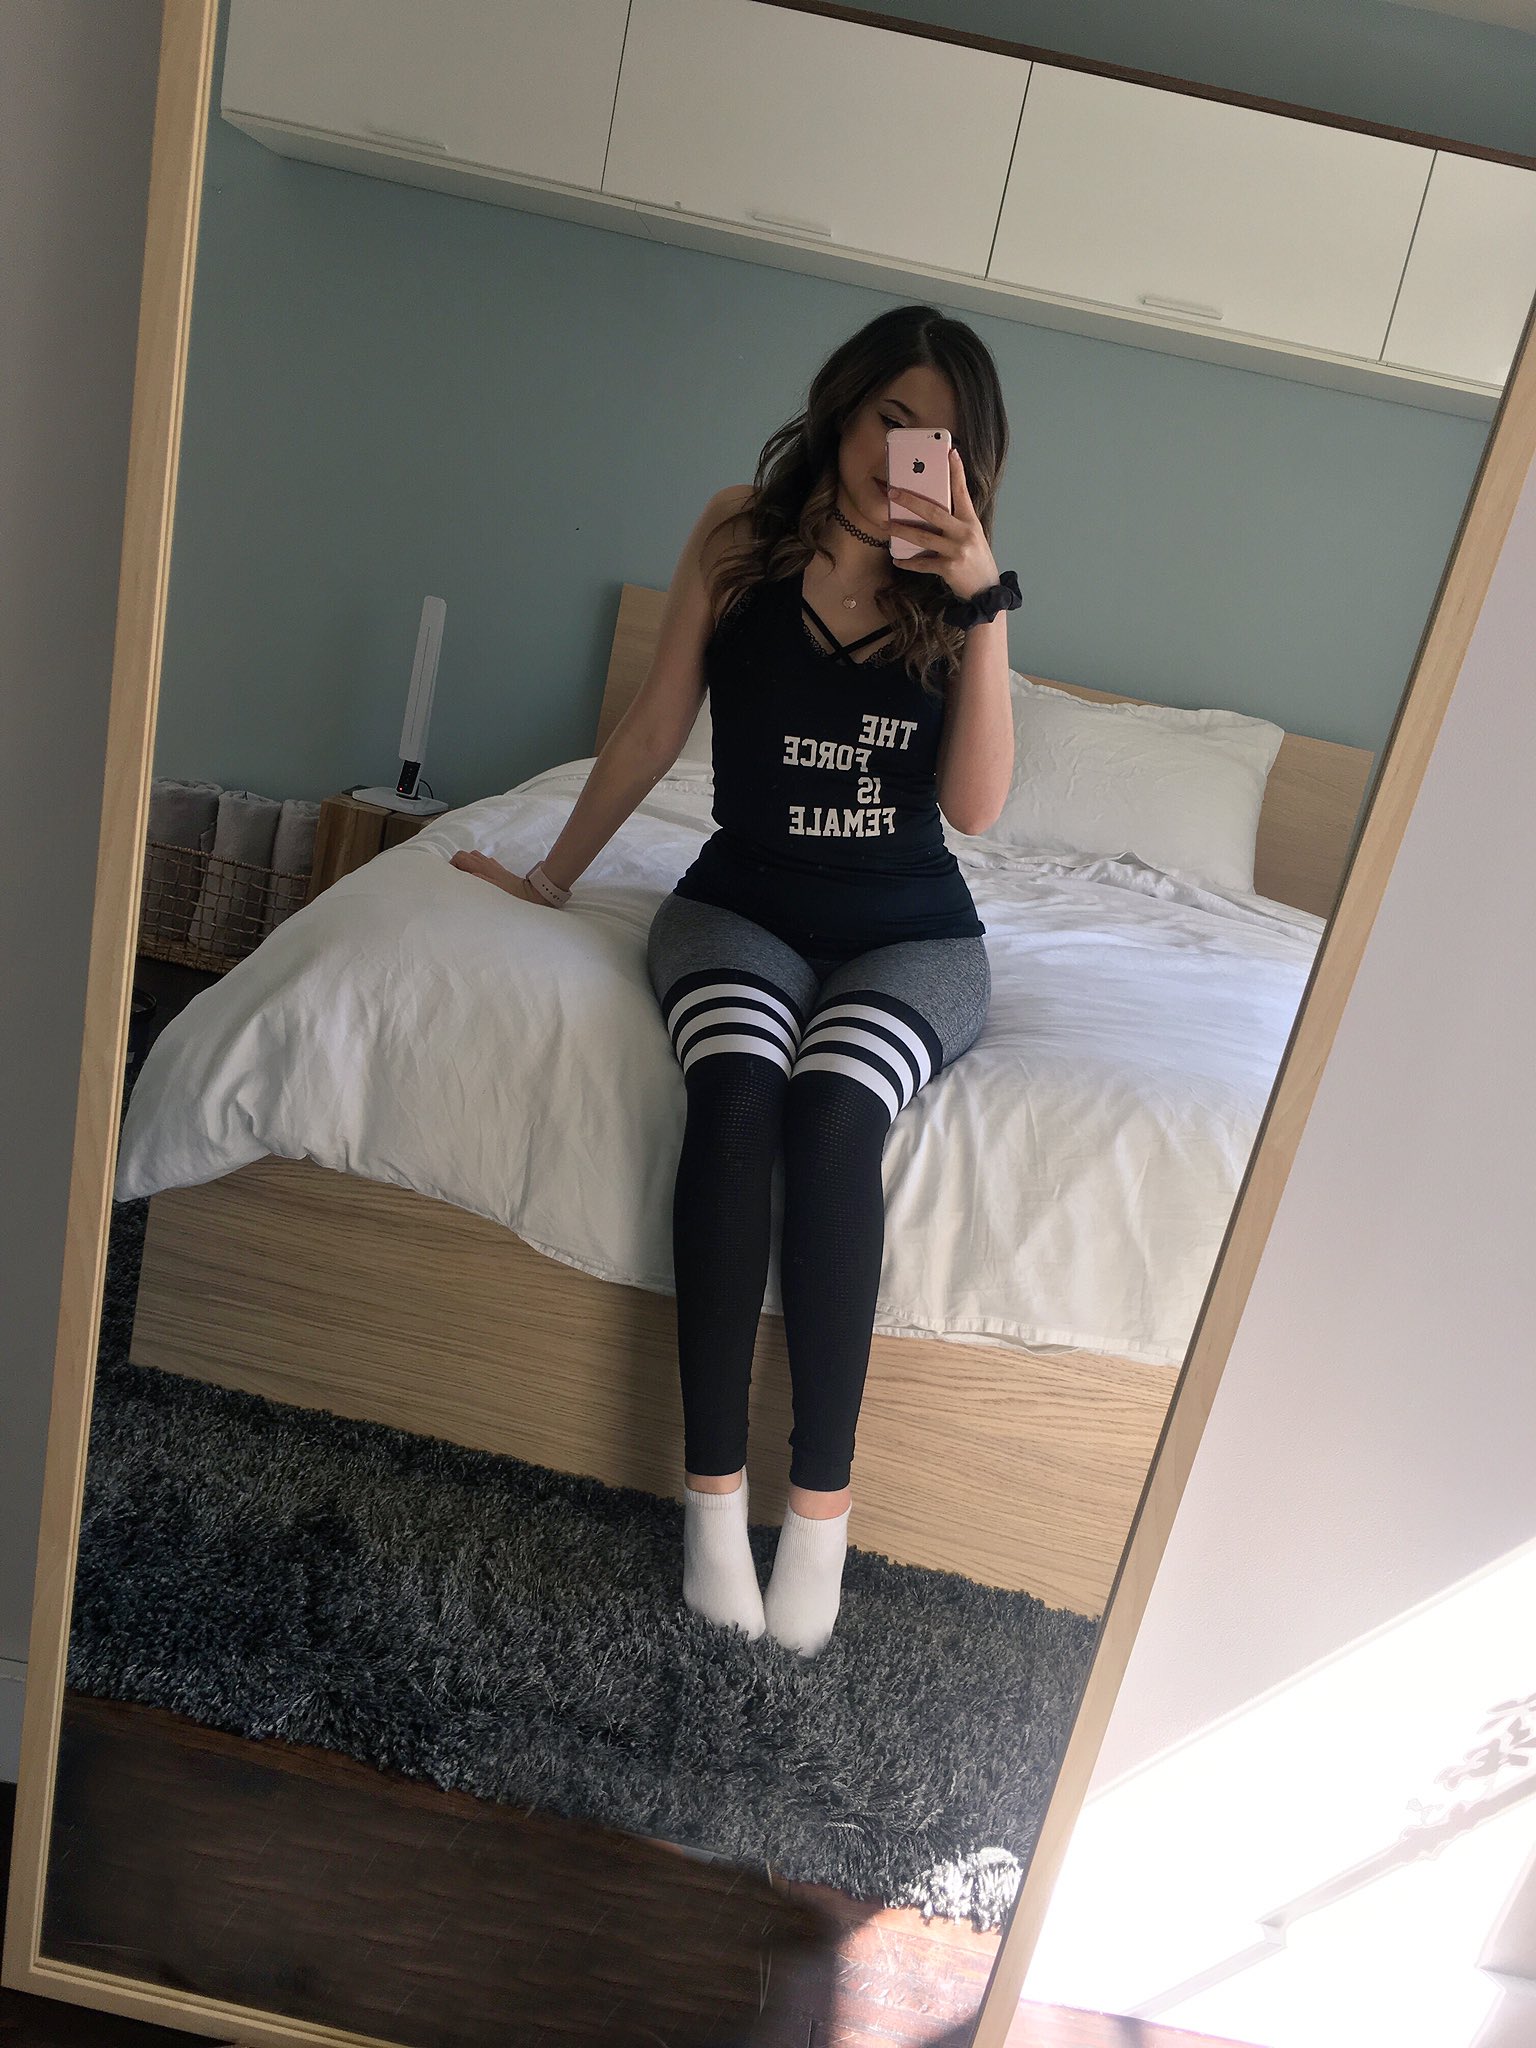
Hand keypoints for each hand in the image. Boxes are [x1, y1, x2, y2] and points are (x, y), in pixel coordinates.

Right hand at [449, 849, 544, 903]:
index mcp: (480, 865)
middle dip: (457, 866)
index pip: (458, 857)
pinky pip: (482, 864)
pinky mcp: (497, 870)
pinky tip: (478, 882)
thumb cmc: (508, 893)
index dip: (451, 866)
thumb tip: (459, 875)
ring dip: (467, 867)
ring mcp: (492, 864)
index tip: (451, 878)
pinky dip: (476, 870)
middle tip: (457, 880)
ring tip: (466, 881)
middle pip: (464, 856)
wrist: (528, 894)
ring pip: (473, 859)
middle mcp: (485, 861)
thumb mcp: (487, 888)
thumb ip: (472, 879)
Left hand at [887, 446, 998, 601]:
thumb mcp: (973, 537)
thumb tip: (931, 511)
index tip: (950, 452)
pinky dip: (908, 561)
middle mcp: (964, 533)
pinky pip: (922, 562)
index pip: (963, 492)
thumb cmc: (977, 561)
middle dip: (910, 500)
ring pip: (922, 536)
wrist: (986, 591)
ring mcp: (956, 550)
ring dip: (901, 530)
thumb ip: (957, 523)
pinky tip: (897, 559)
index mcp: (971, 522)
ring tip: (885, 525)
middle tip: (892, 492)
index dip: (957, 471)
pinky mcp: (949, 568)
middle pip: (933, 511)